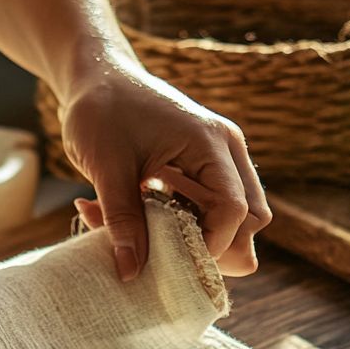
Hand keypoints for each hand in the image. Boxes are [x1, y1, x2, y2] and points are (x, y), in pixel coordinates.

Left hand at [59, 58, 271, 280]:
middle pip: (251, 221)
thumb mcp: (106, 168)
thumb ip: (121, 220)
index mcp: (211, 144)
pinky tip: (142, 221)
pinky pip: (212, 211)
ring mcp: (219, 161)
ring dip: (198, 238)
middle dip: (215, 248)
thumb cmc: (100, 109)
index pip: (235, 212)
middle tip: (165, 254)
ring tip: (147, 233)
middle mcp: (226, 152)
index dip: (208, 245)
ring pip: (237, 220)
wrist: (97, 75)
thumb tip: (131, 273)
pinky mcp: (204, 170)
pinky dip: (184, 227)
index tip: (167, 260)